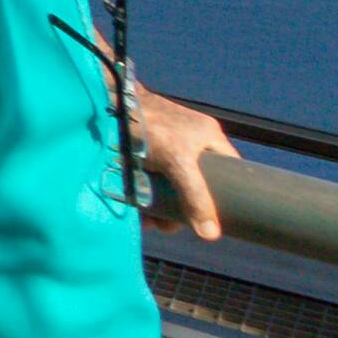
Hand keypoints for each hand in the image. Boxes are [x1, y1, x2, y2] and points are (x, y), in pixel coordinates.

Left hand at [126, 83, 241, 239]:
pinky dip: (145, 195)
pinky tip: (137, 213)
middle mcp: (190, 140)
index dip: (229, 194)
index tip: (218, 218)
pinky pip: (149, 178)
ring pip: (171, 184)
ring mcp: (165, 145)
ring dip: (162, 206)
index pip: (231, 169)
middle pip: (196, 183)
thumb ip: (195, 196)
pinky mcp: (141, 151)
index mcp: (208, 136)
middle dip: (183, 208)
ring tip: (150, 222)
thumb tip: (211, 235)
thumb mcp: (178, 162)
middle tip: (169, 225)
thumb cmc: (148, 125)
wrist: (105, 102)